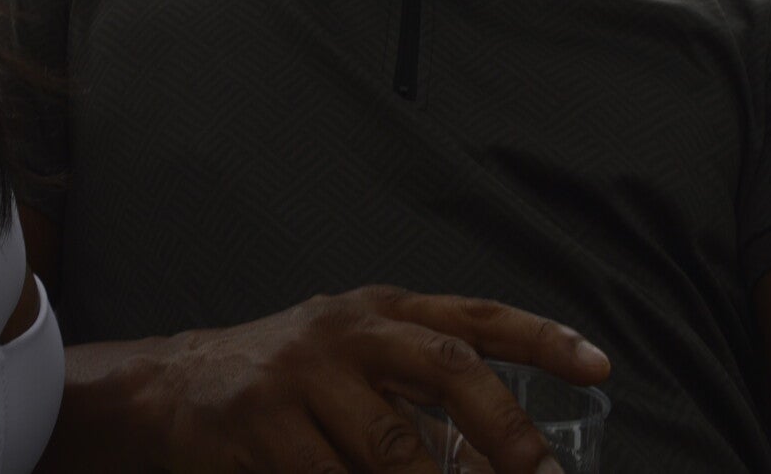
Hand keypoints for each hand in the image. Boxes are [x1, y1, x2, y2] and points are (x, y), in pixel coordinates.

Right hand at [144, 285, 609, 472]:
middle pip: (446, 366)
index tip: (598, 366)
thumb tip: (507, 464)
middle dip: (504, 427)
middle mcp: (347, 329)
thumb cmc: (287, 383)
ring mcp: (302, 373)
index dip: (540, 339)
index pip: (475, 317)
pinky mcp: (262, 421)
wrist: (173, 389)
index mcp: (381, 311)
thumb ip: (425, 405)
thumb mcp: (358, 370)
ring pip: (391, 446)